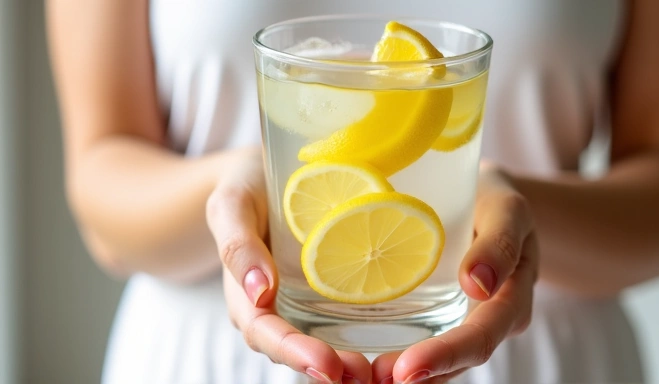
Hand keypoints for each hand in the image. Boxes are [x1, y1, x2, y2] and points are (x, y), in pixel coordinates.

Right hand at [206, 147, 371, 383]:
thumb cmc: (244, 184)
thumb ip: (237, 242)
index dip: (296, 353)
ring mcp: (298, 299)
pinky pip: (340, 317)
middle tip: (366, 378)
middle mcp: (273, 306)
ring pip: (320, 340)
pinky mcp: (326, 286)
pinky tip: (396, 342)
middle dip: (327, 369)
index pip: (266, 333)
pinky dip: (362, 335)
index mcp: (244, 294)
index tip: (330, 366)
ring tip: (381, 375)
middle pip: (296, 347)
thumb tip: (258, 291)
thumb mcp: (232, 203)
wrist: (261, 169)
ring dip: (346, 363)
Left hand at [371, 162, 539, 383]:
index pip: (481, 336)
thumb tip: (477, 285)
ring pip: (441, 362)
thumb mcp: (506, 208)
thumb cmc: (494, 198)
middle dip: (420, 376)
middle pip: (458, 360)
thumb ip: (500, 242)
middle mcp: (491, 320)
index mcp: (513, 298)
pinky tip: (365, 361)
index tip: (407, 368)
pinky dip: (399, 355)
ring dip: (407, 377)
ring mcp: (465, 320)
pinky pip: (424, 341)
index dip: (446, 355)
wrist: (484, 194)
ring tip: (364, 378)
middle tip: (373, 379)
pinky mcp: (442, 314)